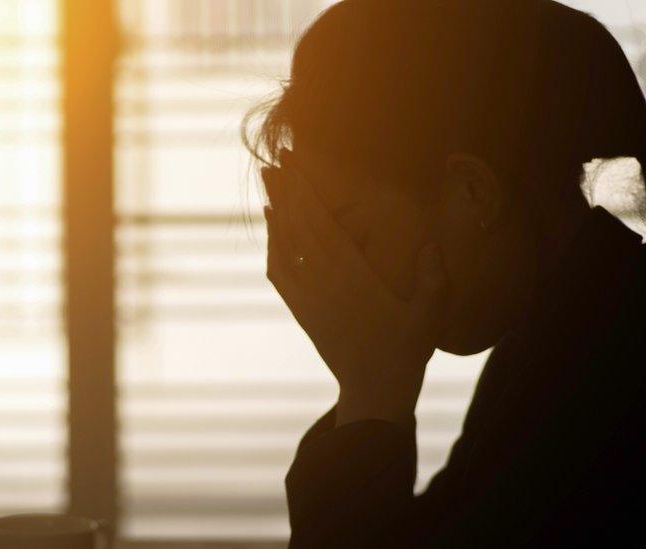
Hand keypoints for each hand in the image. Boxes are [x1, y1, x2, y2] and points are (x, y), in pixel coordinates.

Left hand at [262, 155, 446, 426]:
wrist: (374, 390)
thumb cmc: (406, 349)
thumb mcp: (430, 315)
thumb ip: (433, 279)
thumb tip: (432, 242)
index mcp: (355, 279)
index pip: (325, 227)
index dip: (308, 194)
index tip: (298, 167)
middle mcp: (326, 284)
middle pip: (299, 229)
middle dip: (287, 192)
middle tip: (275, 160)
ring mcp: (309, 298)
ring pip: (284, 248)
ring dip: (276, 213)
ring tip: (269, 182)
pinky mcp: (302, 310)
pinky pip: (279, 273)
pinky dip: (273, 245)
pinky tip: (273, 225)